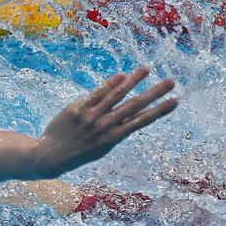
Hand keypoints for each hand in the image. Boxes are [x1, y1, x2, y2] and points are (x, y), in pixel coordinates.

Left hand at [31, 67, 176, 178]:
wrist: (51, 156)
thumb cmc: (78, 152)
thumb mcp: (101, 147)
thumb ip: (113, 130)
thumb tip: (124, 112)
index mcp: (114, 138)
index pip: (141, 121)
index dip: (159, 110)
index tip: (175, 101)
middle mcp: (106, 126)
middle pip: (134, 105)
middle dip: (154, 93)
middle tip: (171, 82)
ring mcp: (92, 116)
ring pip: (117, 95)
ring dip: (134, 81)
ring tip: (147, 69)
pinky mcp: (78, 108)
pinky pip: (97, 94)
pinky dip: (110, 84)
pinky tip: (122, 75)